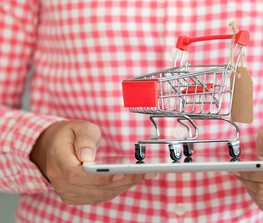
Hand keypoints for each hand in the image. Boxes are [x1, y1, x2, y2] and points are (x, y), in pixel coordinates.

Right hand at [30, 120, 156, 204]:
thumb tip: (88, 156)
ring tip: (144, 175)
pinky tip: (130, 181)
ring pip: (99, 195)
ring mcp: (66, 191)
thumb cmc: (70, 134)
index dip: (100, 177)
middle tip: (146, 172)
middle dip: (122, 181)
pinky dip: (116, 189)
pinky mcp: (74, 197)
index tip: (121, 173)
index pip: (77, 174)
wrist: (53, 147)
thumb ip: (85, 139)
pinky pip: (98, 197)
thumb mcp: (79, 127)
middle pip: (93, 187)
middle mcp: (59, 180)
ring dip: (123, 186)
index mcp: (58, 159)